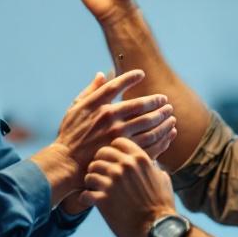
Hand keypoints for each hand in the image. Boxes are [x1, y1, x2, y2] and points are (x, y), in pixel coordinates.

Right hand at [54, 69, 176, 174]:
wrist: (67, 162)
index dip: (131, 77)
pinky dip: (161, 138)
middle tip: (165, 102)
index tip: (141, 74)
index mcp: (97, 105)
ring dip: (162, 119)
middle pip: (140, 105)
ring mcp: (117, 135)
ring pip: (148, 124)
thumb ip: (91, 90)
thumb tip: (102, 74)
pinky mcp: (123, 151)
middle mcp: (109, 117)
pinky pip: (149, 143)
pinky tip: (167, 133)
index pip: (117, 85)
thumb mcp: (75, 108)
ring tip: (170, 116)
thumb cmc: (70, 134)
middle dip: (156, 102)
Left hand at [80, 138, 176, 236]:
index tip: (112, 160)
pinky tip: (91, 201)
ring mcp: (112, 182)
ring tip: (95, 189)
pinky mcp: (103, 199)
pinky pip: (85, 193)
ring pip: (90, 173)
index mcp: (139, 159)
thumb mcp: (162, 179)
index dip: (113, 151)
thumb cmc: (162, 206)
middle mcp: (124, 166)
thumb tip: (152, 164)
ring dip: (91, 181)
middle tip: (101, 175)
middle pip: (101, 155)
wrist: (158, 229)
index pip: (117, 142)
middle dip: (100, 164)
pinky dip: (86, 198)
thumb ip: (153, 168)